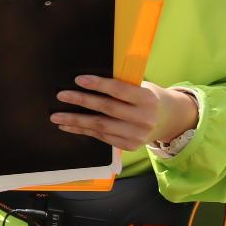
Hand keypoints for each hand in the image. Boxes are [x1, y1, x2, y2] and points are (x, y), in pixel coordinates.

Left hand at [53, 76, 198, 152]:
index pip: (119, 90)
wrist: (168, 120)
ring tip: (56, 117)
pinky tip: (68, 126)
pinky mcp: (129, 145)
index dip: (98, 84)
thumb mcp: (142, 87)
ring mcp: (136, 134)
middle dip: (81, 101)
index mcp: (147, 99)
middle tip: (61, 95)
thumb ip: (122, 85)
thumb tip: (87, 80)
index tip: (78, 79)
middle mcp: (144, 118)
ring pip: (100, 126)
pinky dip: (82, 131)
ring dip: (75, 121)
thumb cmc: (147, 98)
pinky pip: (101, 136)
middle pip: (106, 108)